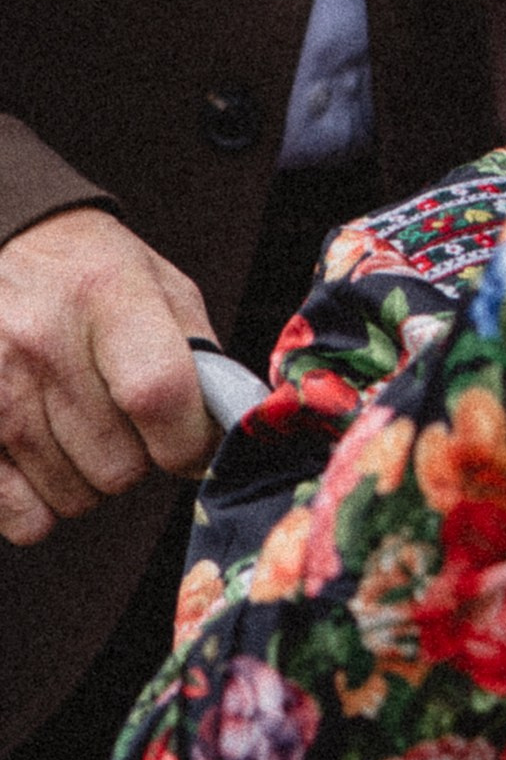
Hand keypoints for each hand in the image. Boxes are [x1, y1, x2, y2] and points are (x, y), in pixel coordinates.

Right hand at [0, 208, 213, 545]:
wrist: (4, 245)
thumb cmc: (91, 276)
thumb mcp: (160, 288)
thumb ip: (202, 359)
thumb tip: (229, 433)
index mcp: (108, 295)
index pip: (158, 396)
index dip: (188, 442)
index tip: (190, 445)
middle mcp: (43, 340)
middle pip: (119, 465)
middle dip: (137, 459)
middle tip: (124, 423)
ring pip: (74, 495)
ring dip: (89, 479)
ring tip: (81, 429)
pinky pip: (21, 514)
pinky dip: (40, 505)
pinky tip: (44, 461)